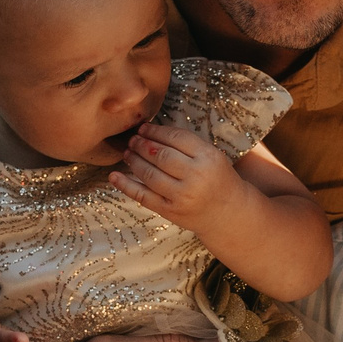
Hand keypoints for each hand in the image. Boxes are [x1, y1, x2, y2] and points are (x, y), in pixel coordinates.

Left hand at [110, 123, 243, 229]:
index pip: (176, 138)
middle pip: (161, 155)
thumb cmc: (218, 180)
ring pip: (150, 174)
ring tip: (127, 152)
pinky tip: (114, 176)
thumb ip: (188, 145)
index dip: (156, 131)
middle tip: (132, 139)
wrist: (228, 213)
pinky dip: (126, 185)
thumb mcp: (212, 156)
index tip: (144, 127)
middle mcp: (195, 177)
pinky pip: (143, 196)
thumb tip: (152, 131)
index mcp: (208, 158)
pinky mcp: (170, 211)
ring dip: (133, 161)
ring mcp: (181, 196)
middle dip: (142, 145)